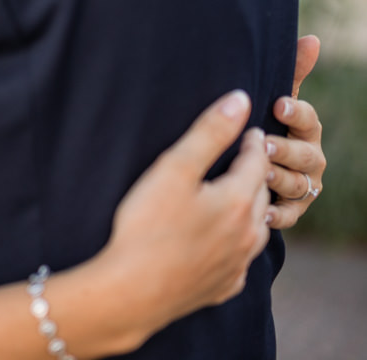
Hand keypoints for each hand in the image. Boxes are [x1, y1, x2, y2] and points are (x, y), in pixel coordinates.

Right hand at [95, 91, 271, 344]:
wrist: (133, 291)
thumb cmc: (148, 227)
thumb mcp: (174, 169)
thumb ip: (208, 133)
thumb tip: (240, 100)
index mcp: (237, 201)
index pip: (255, 162)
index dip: (252, 142)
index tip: (249, 130)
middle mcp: (246, 234)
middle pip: (259, 195)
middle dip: (254, 174)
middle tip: (244, 158)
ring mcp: (236, 264)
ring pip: (256, 230)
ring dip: (251, 210)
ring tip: (238, 198)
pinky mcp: (221, 286)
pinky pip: (240, 261)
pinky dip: (237, 245)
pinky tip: (224, 245)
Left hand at [266, 35, 325, 228]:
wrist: (248, 166)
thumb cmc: (265, 124)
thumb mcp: (275, 99)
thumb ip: (292, 72)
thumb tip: (311, 38)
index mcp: (306, 129)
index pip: (309, 119)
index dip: (296, 112)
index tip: (278, 104)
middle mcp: (311, 158)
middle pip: (306, 155)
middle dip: (286, 149)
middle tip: (265, 144)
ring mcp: (304, 185)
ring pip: (297, 184)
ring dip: (279, 179)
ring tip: (260, 176)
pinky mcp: (293, 210)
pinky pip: (289, 215)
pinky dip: (277, 214)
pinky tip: (263, 212)